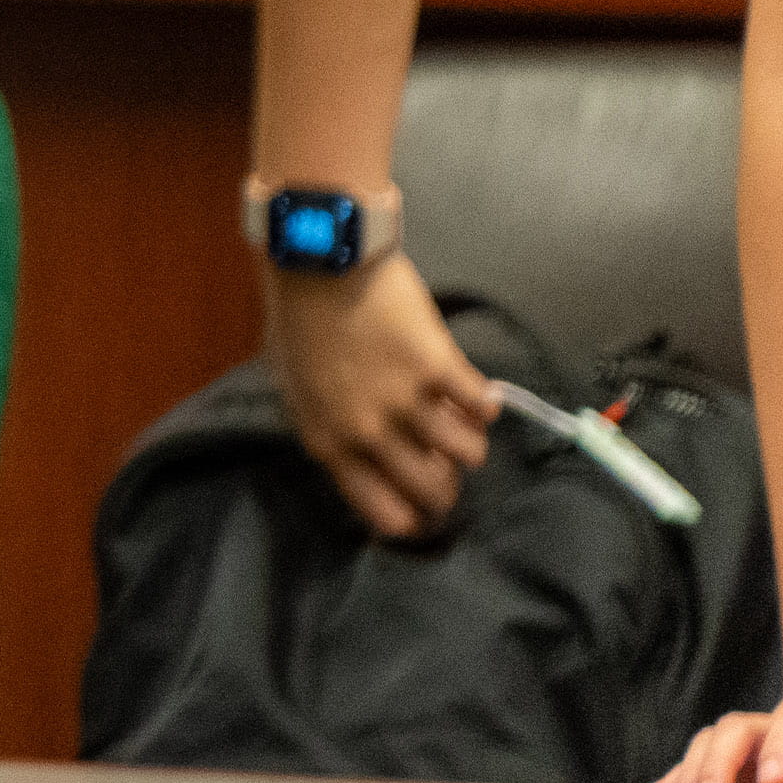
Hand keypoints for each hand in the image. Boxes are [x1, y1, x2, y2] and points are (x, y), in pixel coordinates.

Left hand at [264, 254, 493, 536]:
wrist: (318, 264)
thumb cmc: (299, 322)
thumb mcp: (298, 388)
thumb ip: (334, 430)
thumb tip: (371, 464)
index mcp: (329, 443)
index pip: (386, 514)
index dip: (413, 519)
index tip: (424, 509)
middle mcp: (369, 432)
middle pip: (434, 492)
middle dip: (449, 487)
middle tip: (449, 467)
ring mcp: (407, 401)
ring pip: (469, 454)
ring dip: (470, 441)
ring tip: (460, 420)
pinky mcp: (440, 367)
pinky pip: (483, 407)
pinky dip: (484, 403)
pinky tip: (473, 391)